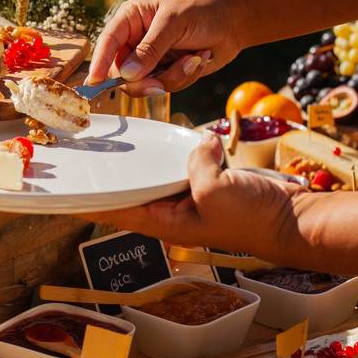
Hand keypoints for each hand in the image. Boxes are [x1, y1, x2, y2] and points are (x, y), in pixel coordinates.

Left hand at [79, 137, 307, 255]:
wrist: (292, 220)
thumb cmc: (252, 217)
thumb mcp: (215, 189)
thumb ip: (195, 165)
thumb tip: (199, 144)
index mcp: (165, 223)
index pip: (116, 211)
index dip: (90, 201)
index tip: (65, 191)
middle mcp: (171, 212)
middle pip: (131, 192)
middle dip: (111, 176)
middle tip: (87, 154)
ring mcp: (189, 198)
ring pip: (156, 176)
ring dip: (143, 162)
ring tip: (118, 143)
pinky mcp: (207, 183)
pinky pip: (183, 165)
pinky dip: (174, 152)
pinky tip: (168, 135)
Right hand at [88, 0, 243, 95]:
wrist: (234, 22)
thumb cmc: (202, 11)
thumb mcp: (174, 23)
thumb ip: (150, 49)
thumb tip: (127, 74)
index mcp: (130, 19)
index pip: (107, 42)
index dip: (99, 63)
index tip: (94, 82)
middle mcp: (135, 41)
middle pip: (122, 73)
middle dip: (145, 79)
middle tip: (161, 82)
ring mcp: (149, 59)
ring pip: (145, 84)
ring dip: (173, 77)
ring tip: (195, 58)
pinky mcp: (165, 73)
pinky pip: (165, 87)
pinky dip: (184, 78)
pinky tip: (199, 59)